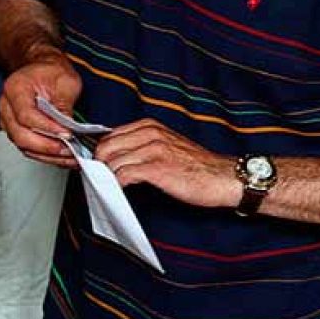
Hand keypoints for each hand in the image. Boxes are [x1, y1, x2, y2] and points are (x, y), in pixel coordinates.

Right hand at [0, 51, 82, 167]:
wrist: (43, 69)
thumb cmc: (51, 71)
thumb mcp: (65, 80)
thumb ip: (64, 104)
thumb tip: (68, 127)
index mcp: (15, 88)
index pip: (26, 115)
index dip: (46, 127)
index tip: (66, 133)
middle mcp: (6, 106)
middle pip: (20, 135)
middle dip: (46, 146)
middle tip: (68, 148)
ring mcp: (8, 121)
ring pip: (23, 145)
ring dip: (47, 154)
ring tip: (68, 155)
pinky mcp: (16, 131)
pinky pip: (28, 148)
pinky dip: (45, 155)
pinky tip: (61, 156)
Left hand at [94, 119, 239, 209]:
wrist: (223, 177)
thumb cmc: (197, 166)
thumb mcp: (167, 146)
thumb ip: (142, 146)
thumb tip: (116, 158)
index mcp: (150, 126)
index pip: (110, 135)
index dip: (100, 153)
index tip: (96, 168)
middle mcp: (150, 133)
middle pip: (106, 147)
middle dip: (98, 165)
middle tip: (98, 181)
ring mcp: (153, 149)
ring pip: (112, 162)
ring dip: (106, 178)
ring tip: (107, 189)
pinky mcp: (157, 168)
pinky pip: (124, 175)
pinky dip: (117, 185)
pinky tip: (120, 192)